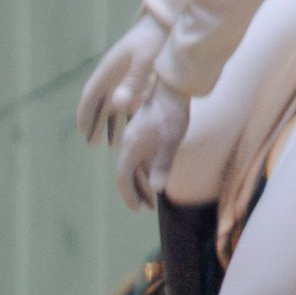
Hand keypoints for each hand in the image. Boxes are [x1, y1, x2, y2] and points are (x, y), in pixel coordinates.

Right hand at [74, 24, 165, 150]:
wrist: (167, 22)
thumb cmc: (154, 40)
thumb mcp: (144, 61)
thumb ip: (132, 82)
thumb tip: (117, 105)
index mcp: (110, 69)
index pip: (91, 95)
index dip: (85, 114)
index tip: (81, 132)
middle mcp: (113, 73)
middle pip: (99, 103)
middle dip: (95, 123)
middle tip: (92, 145)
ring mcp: (124, 75)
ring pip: (113, 103)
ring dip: (110, 122)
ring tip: (111, 145)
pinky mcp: (137, 76)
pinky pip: (127, 99)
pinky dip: (126, 114)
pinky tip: (130, 127)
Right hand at [116, 91, 191, 206]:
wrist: (173, 85)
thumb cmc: (173, 114)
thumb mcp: (171, 142)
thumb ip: (162, 166)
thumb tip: (157, 189)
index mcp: (131, 146)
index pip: (122, 177)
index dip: (129, 195)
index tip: (138, 209)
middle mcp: (129, 142)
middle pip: (127, 173)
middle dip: (137, 192)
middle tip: (149, 208)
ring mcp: (135, 135)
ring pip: (134, 164)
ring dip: (142, 181)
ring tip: (154, 196)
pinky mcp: (143, 130)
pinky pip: (139, 155)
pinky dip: (145, 168)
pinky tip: (156, 173)